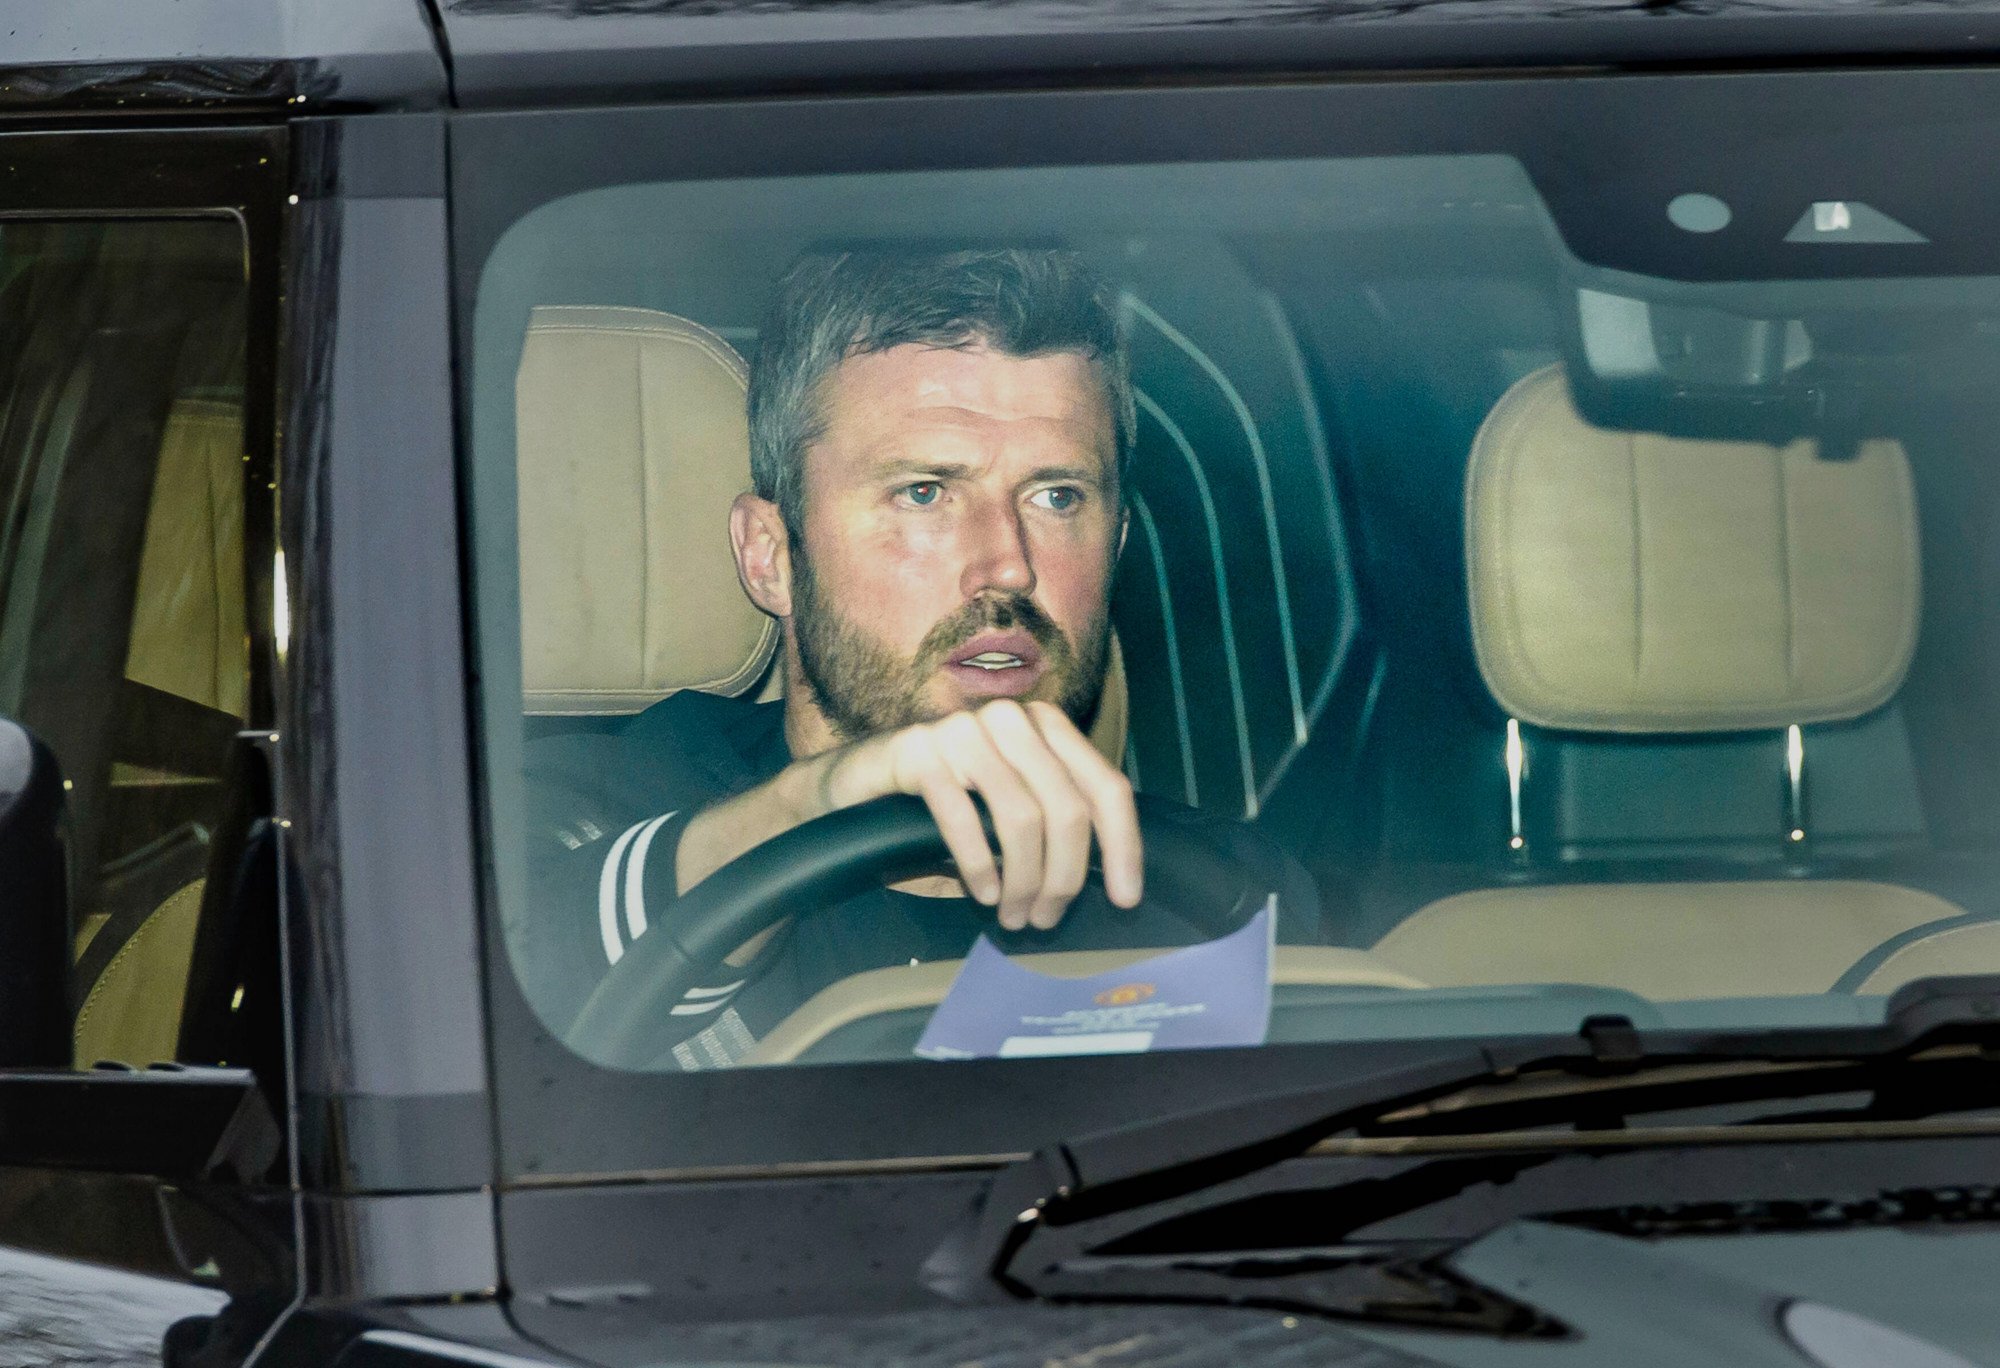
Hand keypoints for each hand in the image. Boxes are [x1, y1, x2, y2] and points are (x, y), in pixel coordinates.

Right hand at [805, 699, 1141, 931]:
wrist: (850, 788)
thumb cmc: (939, 808)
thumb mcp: (1007, 813)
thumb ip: (1053, 825)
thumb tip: (1109, 877)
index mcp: (1044, 727)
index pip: (1106, 786)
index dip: (1124, 847)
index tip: (1124, 900)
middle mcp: (1010, 719)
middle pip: (1068, 808)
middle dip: (1064, 876)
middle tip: (1044, 918)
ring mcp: (964, 730)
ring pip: (1022, 817)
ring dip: (1023, 880)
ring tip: (1013, 915)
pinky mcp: (919, 750)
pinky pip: (965, 817)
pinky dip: (979, 865)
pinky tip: (981, 894)